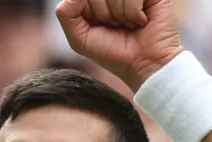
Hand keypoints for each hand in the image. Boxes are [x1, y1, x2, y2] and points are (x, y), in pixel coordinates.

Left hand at [56, 0, 182, 90]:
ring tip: (130, 25)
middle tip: (116, 26)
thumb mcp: (80, 39)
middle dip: (104, 13)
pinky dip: (133, 12)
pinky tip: (142, 21)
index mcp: (95, 0)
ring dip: (120, 15)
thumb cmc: (114, 53)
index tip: (100, 25)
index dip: (89, 11)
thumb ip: (66, 15)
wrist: (144, 65)